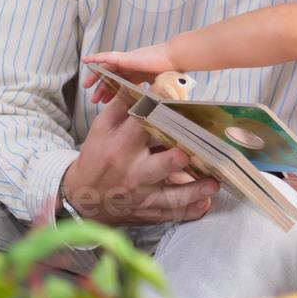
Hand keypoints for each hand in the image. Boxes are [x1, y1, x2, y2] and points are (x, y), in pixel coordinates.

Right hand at [60, 93, 218, 225]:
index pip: (142, 127)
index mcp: (121, 148)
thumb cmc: (97, 157)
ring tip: (213, 183)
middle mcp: (133, 173)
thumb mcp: (101, 130)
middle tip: (188, 153)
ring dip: (193, 190)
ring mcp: (142, 196)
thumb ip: (121, 107)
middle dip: (173, 161)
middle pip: (157, 166)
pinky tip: (206, 203)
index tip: (175, 101)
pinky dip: (190, 210)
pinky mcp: (149, 212)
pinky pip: (172, 214)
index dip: (159, 113)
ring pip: (170, 196)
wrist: (83, 197)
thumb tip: (142, 83)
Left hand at [82, 44, 174, 100]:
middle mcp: (132, 66)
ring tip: (86, 87)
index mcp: (140, 74)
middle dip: (103, 89)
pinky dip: (96, 59)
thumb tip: (154, 107)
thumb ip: (154, 95)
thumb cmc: (173, 71)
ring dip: (96, 77)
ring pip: (107, 69)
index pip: (122, 84)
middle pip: (112, 78)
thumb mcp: (161, 87)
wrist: (175, 59)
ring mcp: (128, 61)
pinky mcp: (125, 58)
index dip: (113, 93)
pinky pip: (106, 58)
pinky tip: (86, 61)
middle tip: (94, 99)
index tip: (106, 102)